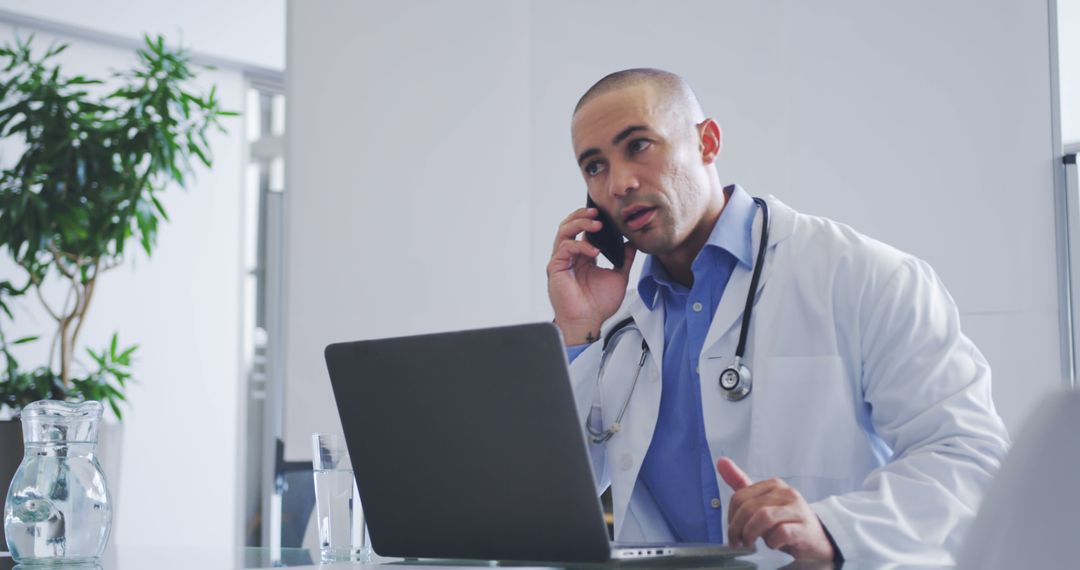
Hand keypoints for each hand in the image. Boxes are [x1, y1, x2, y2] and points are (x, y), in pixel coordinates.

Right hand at [547, 207, 635, 344]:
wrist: (589, 321)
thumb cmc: (599, 304)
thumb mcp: (618, 276)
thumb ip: (625, 259)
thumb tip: (632, 243)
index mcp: (582, 256)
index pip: (582, 230)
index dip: (591, 219)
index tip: (605, 214)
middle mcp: (570, 256)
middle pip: (569, 225)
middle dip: (582, 215)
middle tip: (597, 212)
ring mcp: (561, 261)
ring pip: (563, 231)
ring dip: (579, 223)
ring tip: (595, 223)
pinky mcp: (556, 268)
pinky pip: (565, 248)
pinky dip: (580, 245)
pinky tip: (594, 251)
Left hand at [717, 457, 835, 560]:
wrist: (817, 540)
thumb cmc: (785, 521)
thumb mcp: (761, 503)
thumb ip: (741, 484)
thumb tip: (721, 461)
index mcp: (773, 485)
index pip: (739, 496)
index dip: (731, 517)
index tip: (733, 531)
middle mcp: (786, 492)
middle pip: (749, 508)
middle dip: (738, 528)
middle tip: (738, 542)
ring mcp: (797, 509)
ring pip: (763, 517)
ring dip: (752, 534)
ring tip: (751, 544)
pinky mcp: (804, 528)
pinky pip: (781, 533)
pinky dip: (772, 542)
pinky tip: (773, 545)